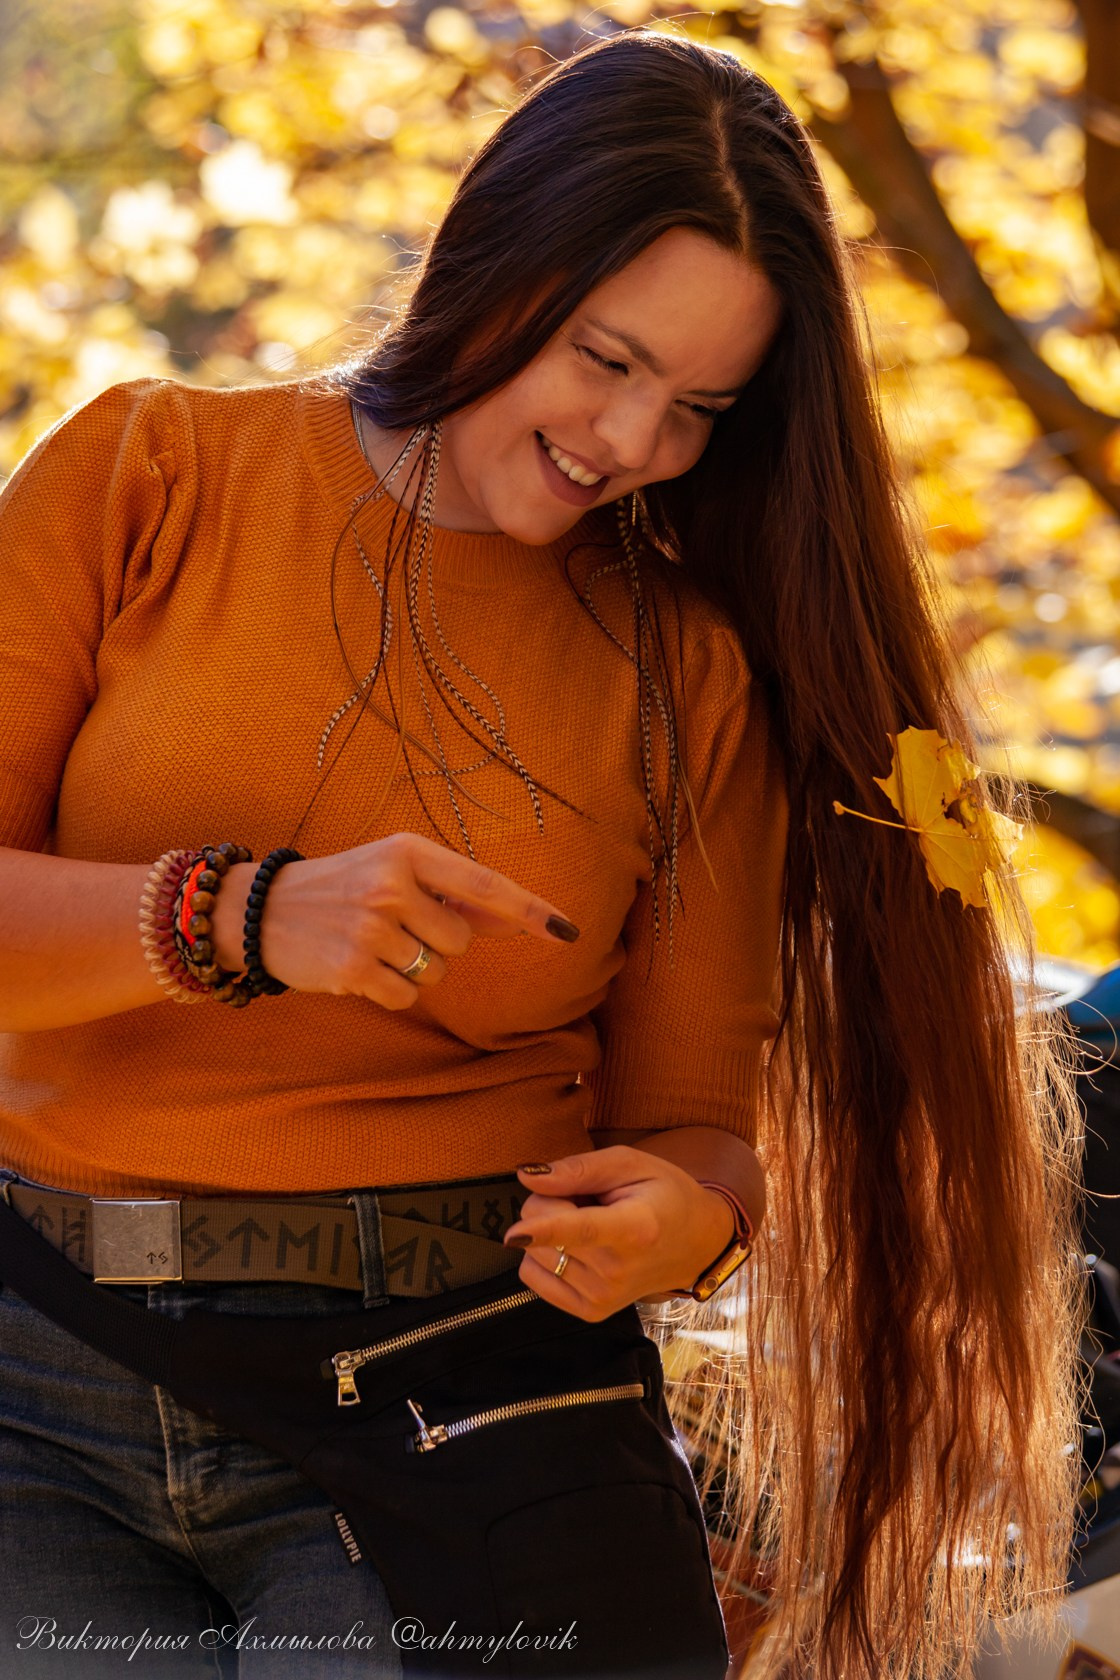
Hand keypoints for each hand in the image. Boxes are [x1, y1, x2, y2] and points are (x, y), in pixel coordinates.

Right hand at [209, 832, 578, 1008]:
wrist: (262, 910)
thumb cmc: (342, 888)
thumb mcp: (394, 873)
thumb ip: (452, 895)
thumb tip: (514, 920)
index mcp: (408, 852)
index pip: (485, 885)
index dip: (530, 910)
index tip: (566, 931)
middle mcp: (392, 886)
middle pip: (461, 941)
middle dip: (437, 944)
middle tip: (392, 928)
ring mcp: (371, 928)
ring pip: (436, 971)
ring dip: (412, 967)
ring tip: (371, 945)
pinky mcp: (353, 968)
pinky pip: (407, 995)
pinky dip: (390, 990)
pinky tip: (359, 968)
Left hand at [501, 1147, 737, 1320]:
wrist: (696, 1244)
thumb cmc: (664, 1194)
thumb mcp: (630, 1164)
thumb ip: (578, 1168)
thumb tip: (527, 1176)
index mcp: (635, 1228)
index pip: (582, 1230)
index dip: (545, 1229)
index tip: (513, 1234)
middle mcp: (618, 1271)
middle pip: (544, 1229)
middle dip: (552, 1203)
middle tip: (590, 1201)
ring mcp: (603, 1298)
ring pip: (533, 1251)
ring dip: (550, 1230)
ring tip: (592, 1225)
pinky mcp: (591, 1312)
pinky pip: (533, 1276)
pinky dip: (544, 1255)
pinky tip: (579, 1248)